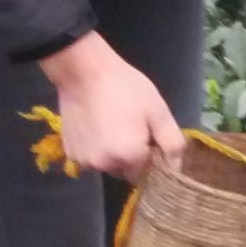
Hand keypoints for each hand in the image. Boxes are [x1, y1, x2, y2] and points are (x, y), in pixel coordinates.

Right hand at [42, 32, 188, 183]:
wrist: (83, 70)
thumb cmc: (125, 87)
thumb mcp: (158, 111)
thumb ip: (172, 144)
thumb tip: (176, 168)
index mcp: (130, 158)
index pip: (146, 175)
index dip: (149, 158)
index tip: (147, 137)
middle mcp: (105, 166)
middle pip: (125, 172)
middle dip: (130, 157)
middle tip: (129, 127)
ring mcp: (83, 161)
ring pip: (106, 165)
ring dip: (111, 154)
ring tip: (110, 125)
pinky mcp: (69, 152)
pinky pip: (89, 158)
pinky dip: (94, 148)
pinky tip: (95, 126)